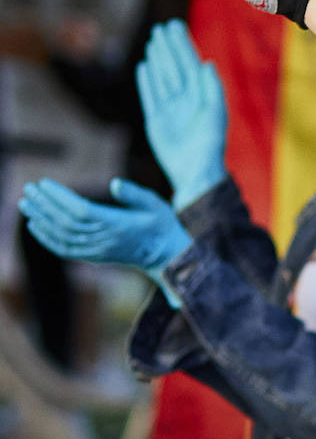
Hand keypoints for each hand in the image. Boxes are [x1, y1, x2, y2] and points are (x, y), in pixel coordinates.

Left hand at [19, 178, 192, 307]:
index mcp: (119, 225)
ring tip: (26, 203)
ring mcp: (97, 250)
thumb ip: (135, 194)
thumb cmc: (162, 224)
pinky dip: (46, 237)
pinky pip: (63, 249)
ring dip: (41, 219)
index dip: (60, 198)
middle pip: (66, 222)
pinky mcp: (92, 256)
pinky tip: (35, 225)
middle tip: (29, 189)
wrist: (165, 255)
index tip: (44, 183)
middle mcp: (104, 240)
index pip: (81, 211)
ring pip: (61, 235)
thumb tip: (114, 183)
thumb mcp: (156, 204)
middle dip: (45, 205)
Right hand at [136, 19, 227, 209]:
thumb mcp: (215, 113)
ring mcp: (170, 108)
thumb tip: (206, 63)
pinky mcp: (156, 120)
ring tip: (153, 41)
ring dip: (157, 59)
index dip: (182, 44)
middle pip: (174, 66)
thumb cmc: (210, 143)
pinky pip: (150, 95)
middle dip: (168, 47)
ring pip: (162, 77)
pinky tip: (144, 67)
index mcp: (200, 94)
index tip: (175, 25)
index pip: (189, 62)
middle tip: (162, 27)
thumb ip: (211, 88)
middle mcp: (185, 98)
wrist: (195, 170)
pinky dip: (147, 81)